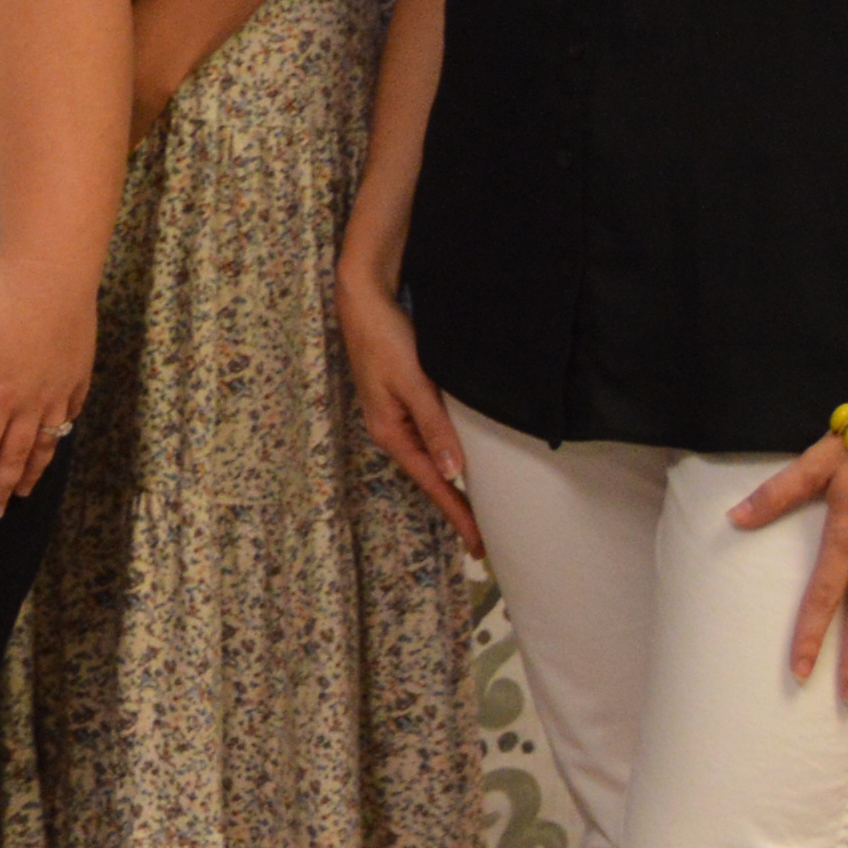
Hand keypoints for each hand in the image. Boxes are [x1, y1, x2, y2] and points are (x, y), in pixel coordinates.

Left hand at [0, 253, 98, 514]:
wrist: (54, 271)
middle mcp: (30, 402)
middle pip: (13, 457)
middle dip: (0, 488)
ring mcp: (59, 391)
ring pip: (45, 443)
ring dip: (31, 472)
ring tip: (22, 493)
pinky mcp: (79, 376)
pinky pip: (69, 416)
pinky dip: (59, 436)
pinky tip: (54, 442)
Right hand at [334, 263, 482, 550]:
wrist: (364, 303)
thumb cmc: (386, 341)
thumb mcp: (414, 384)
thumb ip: (434, 427)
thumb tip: (455, 472)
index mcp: (390, 433)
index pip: (432, 483)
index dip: (457, 514)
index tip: (478, 545)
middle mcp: (392, 431)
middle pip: (431, 478)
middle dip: (456, 508)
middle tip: (483, 540)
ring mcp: (396, 418)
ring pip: (431, 461)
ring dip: (453, 486)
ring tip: (478, 512)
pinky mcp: (404, 403)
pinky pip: (430, 441)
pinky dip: (448, 459)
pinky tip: (461, 465)